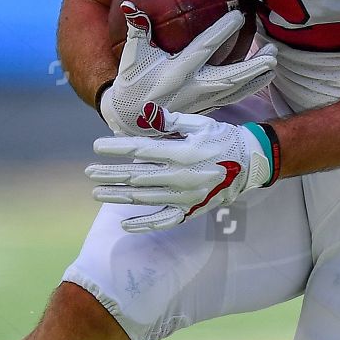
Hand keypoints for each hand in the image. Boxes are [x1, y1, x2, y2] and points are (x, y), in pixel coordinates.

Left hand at [86, 108, 276, 231]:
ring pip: (144, 199)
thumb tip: (146, 114)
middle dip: (110, 174)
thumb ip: (171, 121)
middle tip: (89, 172)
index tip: (96, 147)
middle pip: (137, 176)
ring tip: (97, 192)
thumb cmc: (222, 139)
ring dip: (118, 196)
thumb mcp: (200, 124)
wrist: (250, 164)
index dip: (116, 149)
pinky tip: (125, 224)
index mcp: (182, 152)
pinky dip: (144, 224)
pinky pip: (164, 221)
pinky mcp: (191, 210)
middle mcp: (181, 177)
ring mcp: (185, 197)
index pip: (140, 150)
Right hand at [98, 1, 276, 134]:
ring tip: (274, 63)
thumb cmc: (133, 82)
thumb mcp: (132, 57)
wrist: (131, 119)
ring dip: (256, 78)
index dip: (221, 32)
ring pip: (235, 91)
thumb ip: (137, 30)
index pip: (204, 49)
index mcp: (176, 72)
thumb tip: (130, 4)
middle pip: (229, 77)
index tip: (239, 16)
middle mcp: (192, 89)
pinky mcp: (204, 110)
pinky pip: (232, 99)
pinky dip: (249, 89)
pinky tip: (263, 79)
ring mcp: (200, 102)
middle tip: (272, 52)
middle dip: (252, 66)